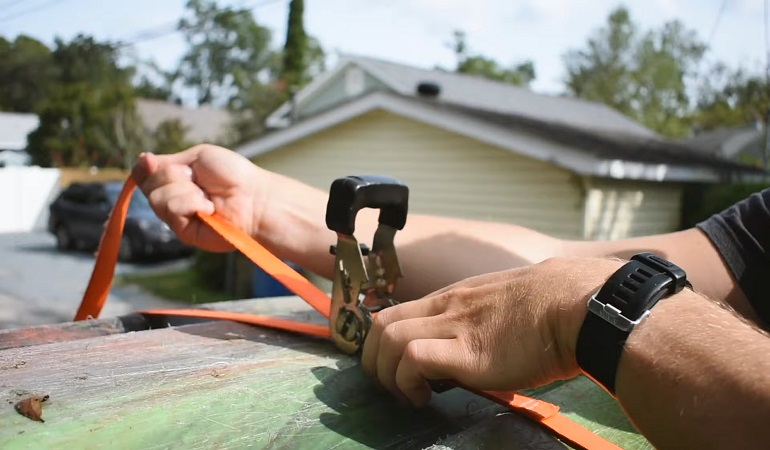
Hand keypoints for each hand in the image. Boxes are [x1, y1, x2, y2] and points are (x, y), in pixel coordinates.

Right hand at [132, 144, 269, 252]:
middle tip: (199, 180)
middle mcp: (173, 200)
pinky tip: (209, 207)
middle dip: (174, 176)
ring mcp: (177, 218)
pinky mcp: (185, 233)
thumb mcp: (198, 158)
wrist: (255, 197)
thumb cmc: (234, 175)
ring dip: (185, 191)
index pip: (145, 175)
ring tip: (207, 196)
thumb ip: (168, 162)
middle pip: (149, 185)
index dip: (145, 168)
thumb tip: (141, 159)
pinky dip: (191, 202)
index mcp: (175, 181)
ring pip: (158, 198)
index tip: (151, 161)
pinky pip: (172, 210)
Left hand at [360, 257, 623, 405]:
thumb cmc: (555, 308)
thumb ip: (481, 320)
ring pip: (387, 338)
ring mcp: (454, 326)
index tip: (393, 368)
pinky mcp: (467, 352)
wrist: (581, 306)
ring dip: (386, 374)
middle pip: (380, 324)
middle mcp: (446, 307)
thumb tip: (475, 348)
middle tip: (392, 385)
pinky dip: (406, 382)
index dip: (382, 343)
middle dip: (373, 360)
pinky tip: (424, 398)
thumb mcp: (505, 304)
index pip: (396, 311)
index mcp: (455, 297)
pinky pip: (412, 359)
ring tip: (409, 396)